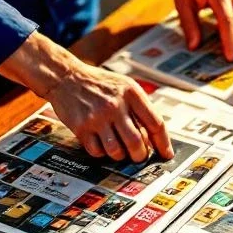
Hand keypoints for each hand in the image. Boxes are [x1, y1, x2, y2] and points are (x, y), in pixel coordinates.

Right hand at [0, 32, 171, 161]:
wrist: (66, 77)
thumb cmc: (100, 85)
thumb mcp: (125, 87)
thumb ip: (140, 108)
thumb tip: (154, 140)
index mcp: (131, 93)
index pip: (155, 123)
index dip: (163, 143)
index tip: (166, 154)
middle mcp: (115, 105)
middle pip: (137, 143)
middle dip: (140, 155)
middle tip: (138, 155)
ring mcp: (97, 116)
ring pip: (117, 152)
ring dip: (120, 155)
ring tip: (118, 147)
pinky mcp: (82, 127)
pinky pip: (97, 152)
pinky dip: (102, 153)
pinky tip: (101, 142)